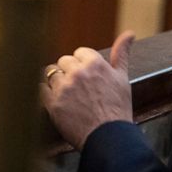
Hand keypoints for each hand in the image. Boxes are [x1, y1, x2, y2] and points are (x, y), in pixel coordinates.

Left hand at [40, 31, 134, 148]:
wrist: (109, 138)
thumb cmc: (118, 110)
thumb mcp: (123, 79)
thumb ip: (122, 54)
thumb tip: (129, 33)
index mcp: (95, 63)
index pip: (80, 53)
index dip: (84, 65)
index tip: (88, 78)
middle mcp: (78, 72)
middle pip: (64, 61)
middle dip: (70, 72)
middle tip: (79, 89)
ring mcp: (64, 88)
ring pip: (51, 73)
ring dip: (57, 82)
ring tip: (69, 96)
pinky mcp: (53, 103)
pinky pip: (41, 89)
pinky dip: (47, 93)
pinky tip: (58, 101)